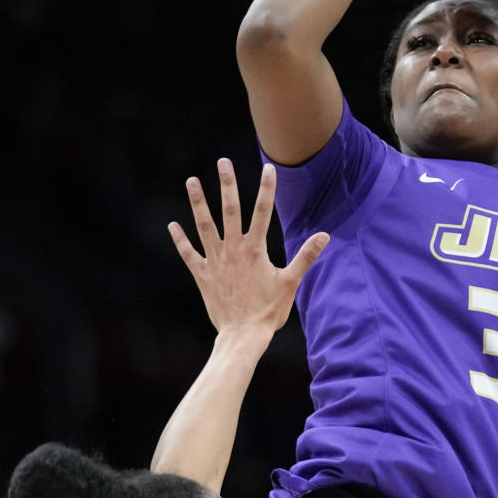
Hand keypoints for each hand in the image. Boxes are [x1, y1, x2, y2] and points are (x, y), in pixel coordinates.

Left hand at [168, 159, 328, 337]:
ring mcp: (216, 261)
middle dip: (227, 184)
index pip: (263, 212)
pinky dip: (181, 240)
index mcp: (255, 250)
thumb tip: (324, 236)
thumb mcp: (291, 282)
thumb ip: (305, 256)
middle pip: (230, 210)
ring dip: (198, 203)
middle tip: (223, 162)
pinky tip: (173, 225)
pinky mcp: (203, 275)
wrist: (243, 335)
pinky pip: (189, 254)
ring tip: (191, 181)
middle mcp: (233, 250)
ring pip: (205, 226)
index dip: (267, 189)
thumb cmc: (269, 311)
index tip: (269, 168)